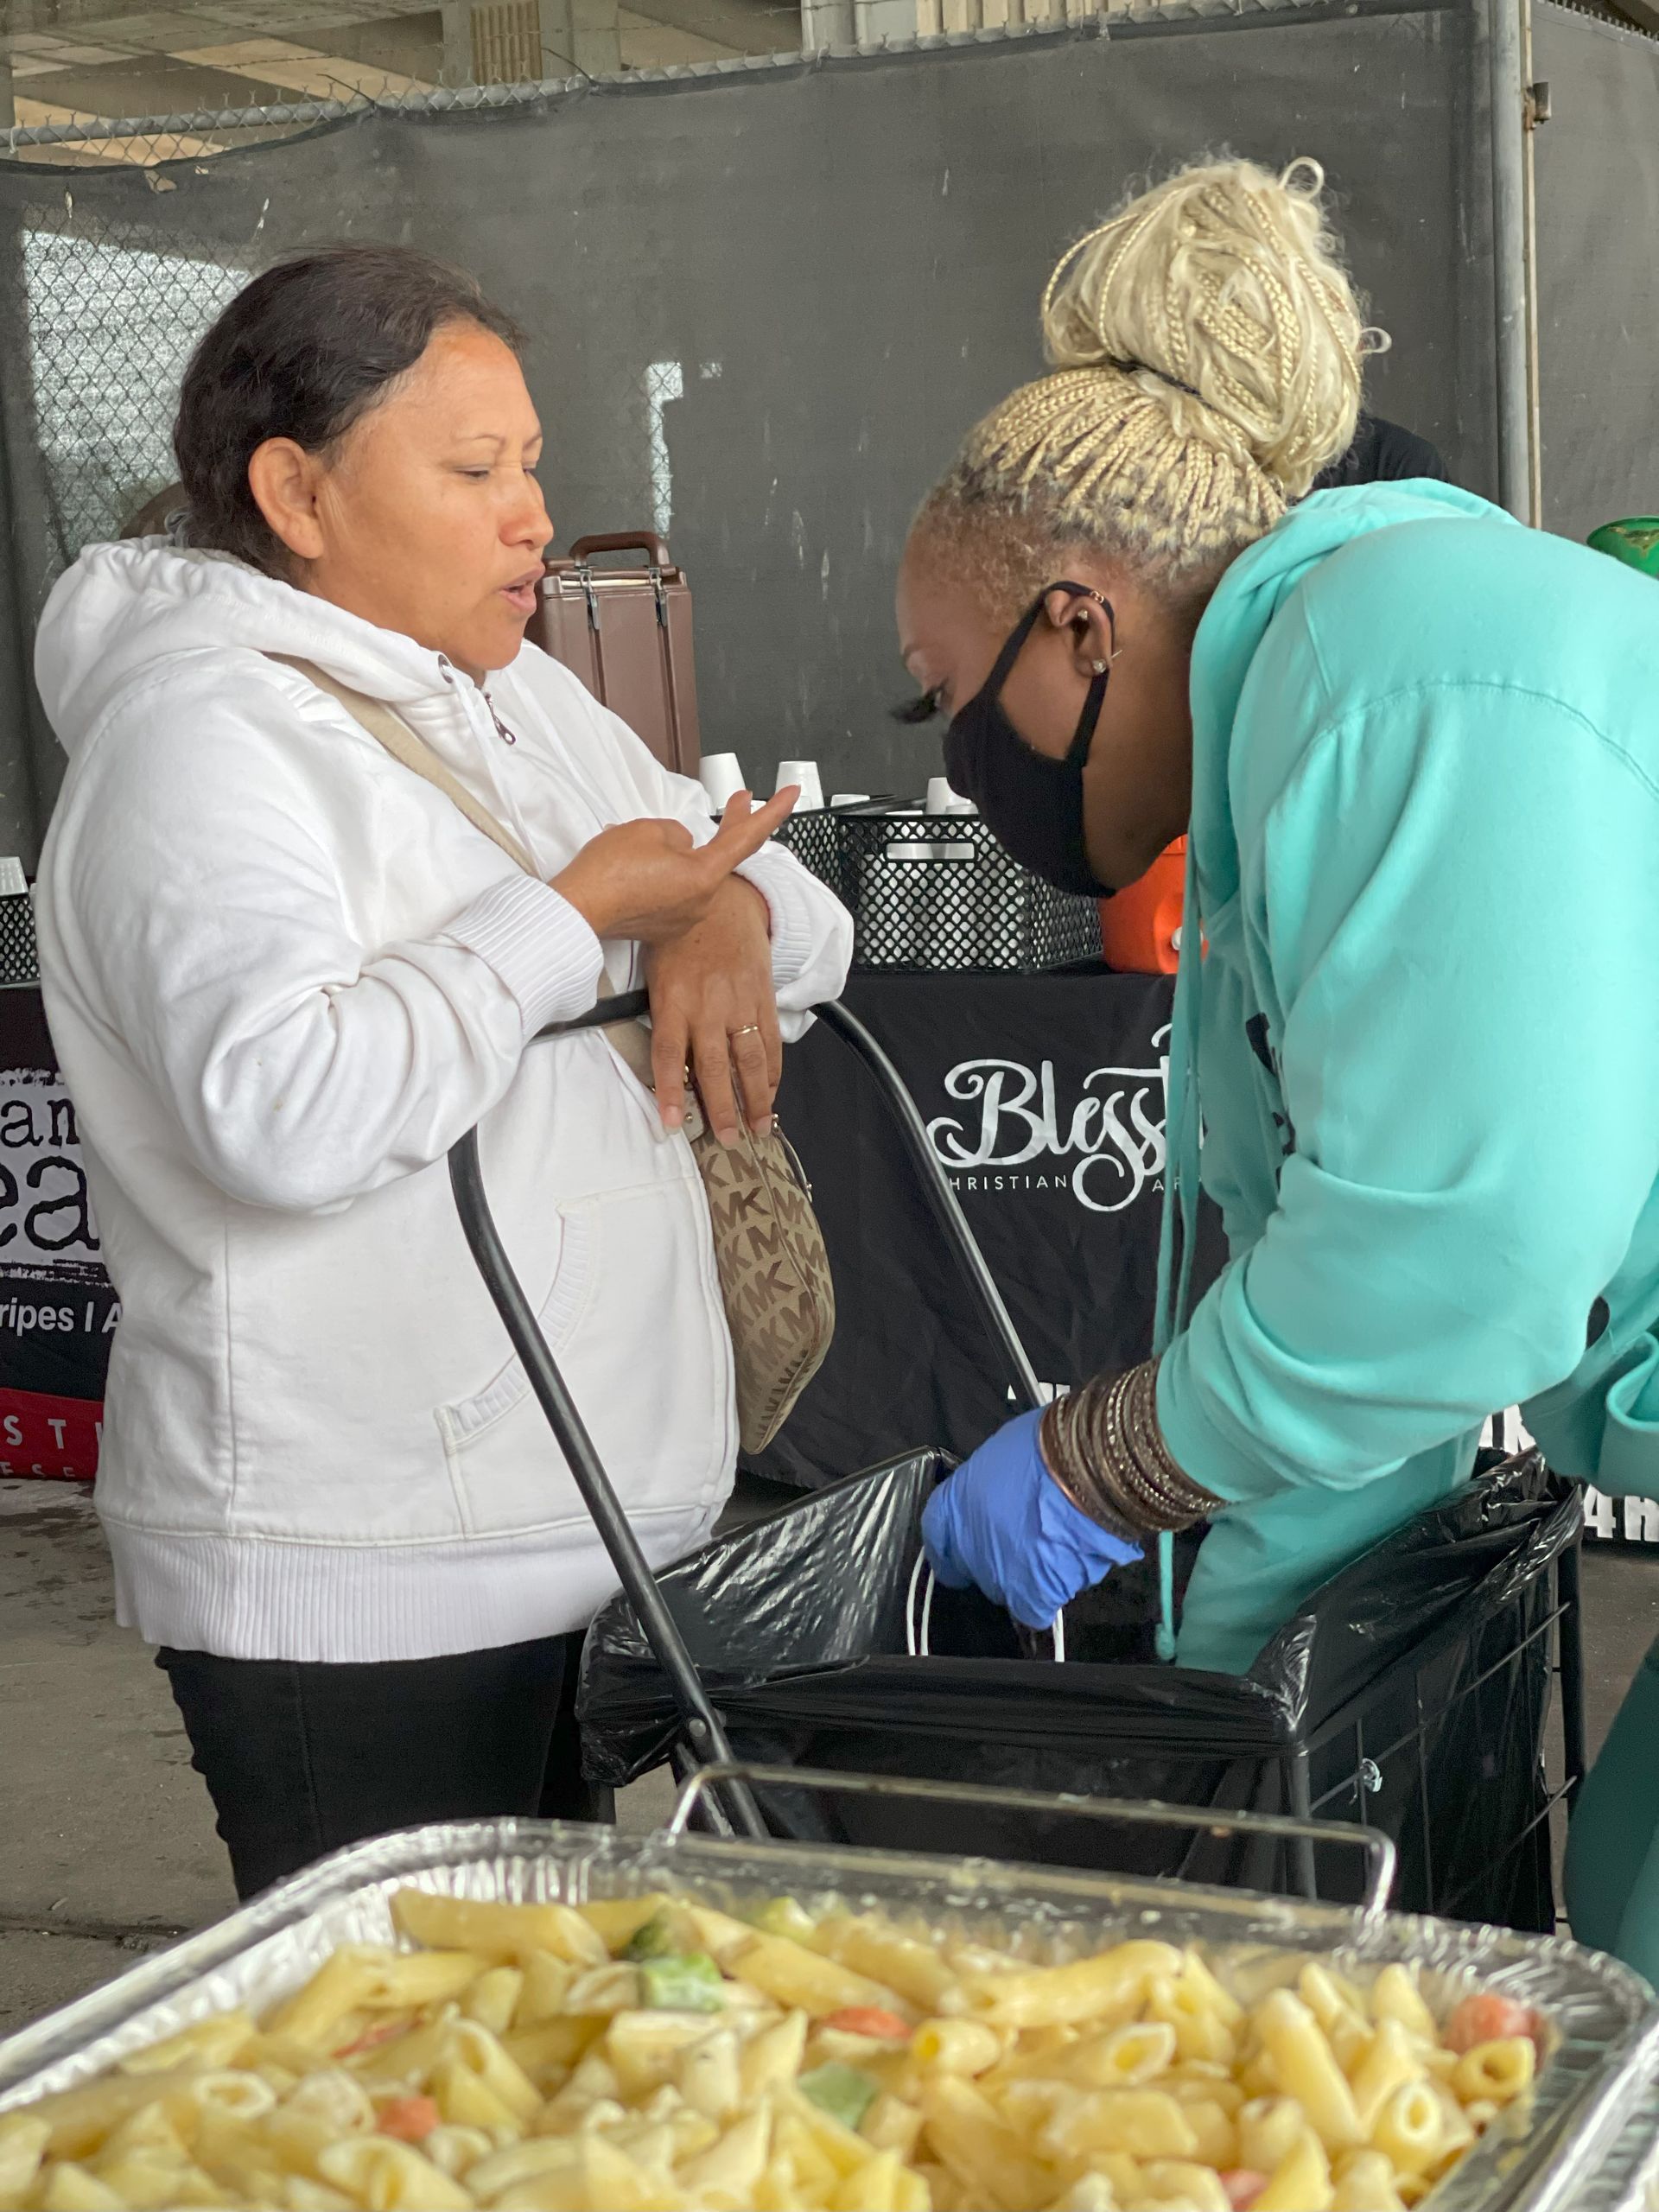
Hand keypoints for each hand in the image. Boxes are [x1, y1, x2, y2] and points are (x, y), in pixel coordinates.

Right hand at [554, 789, 797, 944]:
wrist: (576, 911)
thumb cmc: (610, 872)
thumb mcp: (650, 830)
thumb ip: (678, 833)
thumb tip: (682, 846)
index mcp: (704, 877)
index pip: (748, 838)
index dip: (773, 812)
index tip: (792, 794)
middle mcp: (700, 902)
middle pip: (722, 855)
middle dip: (732, 824)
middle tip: (743, 799)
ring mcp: (681, 917)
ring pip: (691, 873)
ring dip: (679, 852)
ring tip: (642, 840)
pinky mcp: (661, 925)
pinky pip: (671, 889)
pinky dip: (663, 871)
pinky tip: (637, 861)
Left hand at [646, 878, 780, 1142]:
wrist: (721, 899)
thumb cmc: (680, 937)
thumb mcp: (656, 973)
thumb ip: (659, 1015)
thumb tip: (662, 1062)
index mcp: (674, 1001)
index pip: (667, 1056)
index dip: (669, 1093)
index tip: (672, 1125)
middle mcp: (708, 1007)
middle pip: (713, 1067)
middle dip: (720, 1107)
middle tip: (725, 1139)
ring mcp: (739, 1004)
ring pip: (747, 1059)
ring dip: (753, 1098)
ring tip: (757, 1127)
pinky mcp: (762, 998)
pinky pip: (769, 1040)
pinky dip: (772, 1070)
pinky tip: (770, 1093)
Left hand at [921, 1409, 1141, 1629]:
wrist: (1083, 1471)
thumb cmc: (1044, 1450)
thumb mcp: (1001, 1456)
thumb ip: (991, 1486)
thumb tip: (1003, 1498)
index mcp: (953, 1505)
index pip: (936, 1535)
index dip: (948, 1543)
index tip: (958, 1548)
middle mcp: (967, 1545)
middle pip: (974, 1565)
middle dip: (996, 1556)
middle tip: (1026, 1537)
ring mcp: (996, 1574)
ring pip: (1008, 1587)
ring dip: (1028, 1573)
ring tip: (1058, 1546)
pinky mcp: (1031, 1595)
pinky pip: (1034, 1611)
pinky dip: (1048, 1597)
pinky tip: (1065, 1576)